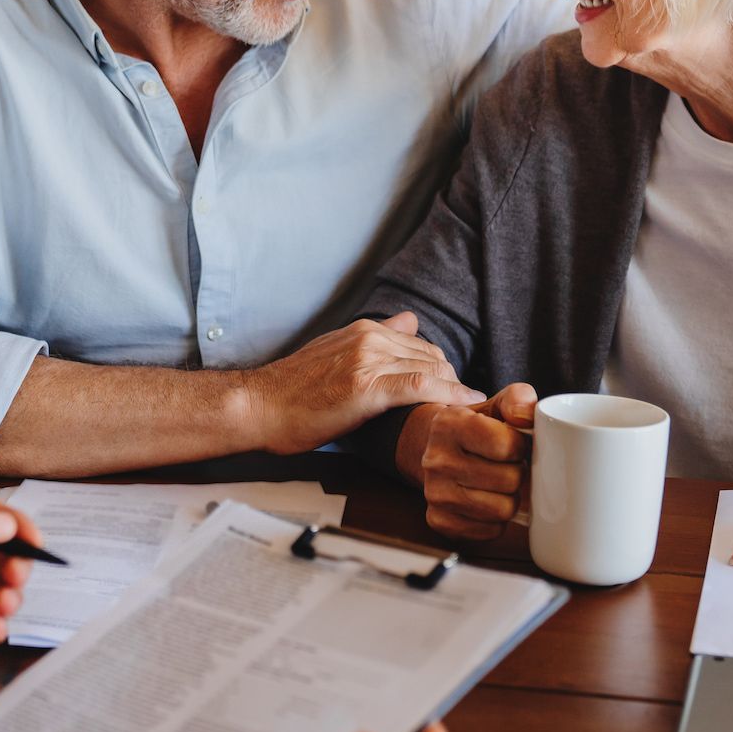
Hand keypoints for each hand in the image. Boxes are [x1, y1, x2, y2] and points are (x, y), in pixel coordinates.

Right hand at [246, 313, 483, 454]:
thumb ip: (375, 337)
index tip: (454, 390)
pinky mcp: (366, 388)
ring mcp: (368, 362)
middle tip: (465, 406)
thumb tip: (409, 319)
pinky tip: (468, 405)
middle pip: (432, 356)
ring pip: (431, 368)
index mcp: (363, 330)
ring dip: (457, 390)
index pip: (420, 344)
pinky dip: (450, 395)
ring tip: (473, 412)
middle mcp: (368, 339)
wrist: (259, 407)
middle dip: (454, 381)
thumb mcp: (334, 351)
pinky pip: (420, 386)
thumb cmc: (292, 390)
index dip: (442, 369)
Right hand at [400, 383, 535, 539]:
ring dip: (509, 498)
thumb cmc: (475, 428)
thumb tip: (527, 416)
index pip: (506, 445)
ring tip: (499, 483)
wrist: (436, 449)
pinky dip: (496, 519)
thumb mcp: (496, 405)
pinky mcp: (439, 520)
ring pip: (503, 510)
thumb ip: (518, 399)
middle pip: (509, 480)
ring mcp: (434, 493)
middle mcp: (435, 460)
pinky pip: (491, 531)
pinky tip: (487, 500)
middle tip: (507, 466)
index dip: (520, 446)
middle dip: (517, 473)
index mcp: (448, 424)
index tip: (513, 443)